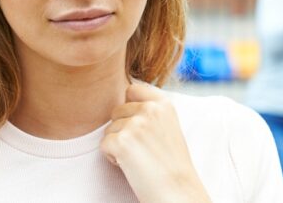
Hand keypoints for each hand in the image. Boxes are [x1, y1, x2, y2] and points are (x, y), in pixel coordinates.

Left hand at [101, 84, 210, 202]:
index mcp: (164, 103)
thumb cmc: (172, 164)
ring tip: (139, 158)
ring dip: (118, 145)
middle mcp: (150, 109)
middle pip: (117, 111)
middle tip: (143, 149)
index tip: (140, 127)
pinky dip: (113, 158)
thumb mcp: (168, 126)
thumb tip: (125, 96)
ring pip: (109, 129)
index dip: (130, 108)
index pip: (132, 89)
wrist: (178, 192)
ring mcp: (136, 124)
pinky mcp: (122, 142)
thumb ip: (151, 110)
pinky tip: (131, 166)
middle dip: (123, 129)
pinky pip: (104, 145)